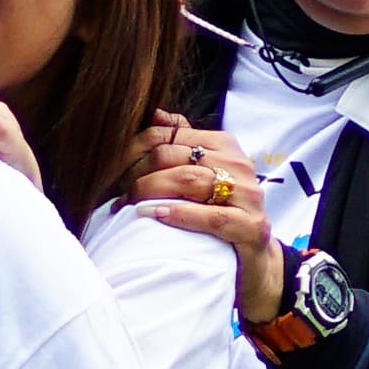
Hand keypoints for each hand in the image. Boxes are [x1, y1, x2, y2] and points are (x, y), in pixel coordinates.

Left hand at [134, 113, 285, 319]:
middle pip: (172, 156)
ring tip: (128, 205)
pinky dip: (178, 214)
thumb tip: (155, 113)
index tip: (113, 169)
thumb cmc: (222, 210)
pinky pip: (210, 216)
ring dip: (149, 192)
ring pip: (188, 180)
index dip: (133, 150)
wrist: (254, 255)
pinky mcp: (251, 226)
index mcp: (225, 144)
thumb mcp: (205, 171)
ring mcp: (248, 195)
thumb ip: (183, 142)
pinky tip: (154, 214)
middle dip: (136, 173)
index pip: (168, 135)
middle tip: (118, 192)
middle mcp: (238, 164)